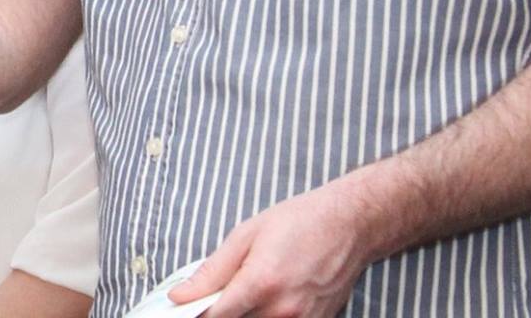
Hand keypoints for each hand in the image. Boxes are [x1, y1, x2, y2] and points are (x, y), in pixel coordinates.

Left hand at [169, 176, 377, 316]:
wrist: (349, 226)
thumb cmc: (299, 222)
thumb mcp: (246, 235)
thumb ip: (212, 270)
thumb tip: (182, 294)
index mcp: (261, 282)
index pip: (215, 315)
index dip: (196, 311)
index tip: (183, 306)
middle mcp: (283, 309)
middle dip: (221, 309)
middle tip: (221, 289)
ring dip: (245, 313)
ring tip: (251, 287)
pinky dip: (267, 314)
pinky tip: (270, 295)